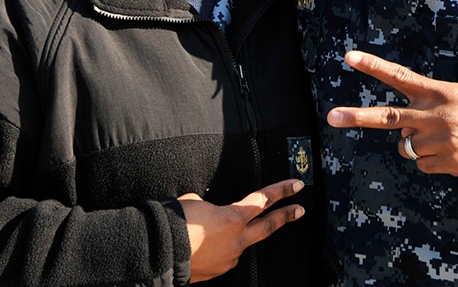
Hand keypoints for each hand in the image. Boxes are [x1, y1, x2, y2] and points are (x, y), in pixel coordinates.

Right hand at [179, 180, 304, 280]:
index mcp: (233, 218)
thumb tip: (209, 212)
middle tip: (299, 210)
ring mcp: (228, 258)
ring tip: (209, 230)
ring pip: (240, 243)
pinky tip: (202, 245)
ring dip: (234, 236)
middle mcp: (236, 240)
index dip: (282, 191)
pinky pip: (224, 256)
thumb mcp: (195, 201)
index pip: (264, 200)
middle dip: (285, 216)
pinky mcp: (217, 272)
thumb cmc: (174, 223)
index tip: (297, 186)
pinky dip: (218, 248)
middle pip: (268, 226)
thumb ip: (211, 205)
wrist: (158, 253)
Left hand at [326, 50, 457, 178]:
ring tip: (444, 139)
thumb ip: (429, 103)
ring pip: (406, 147)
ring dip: (416, 145)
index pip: (399, 76)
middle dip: (356, 117)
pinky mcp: (443, 163)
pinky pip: (422, 165)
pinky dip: (432, 162)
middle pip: (387, 117)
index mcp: (437, 92)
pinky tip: (452, 153)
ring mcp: (436, 141)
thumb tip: (405, 127)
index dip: (373, 66)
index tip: (350, 57)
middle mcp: (432, 116)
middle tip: (332, 116)